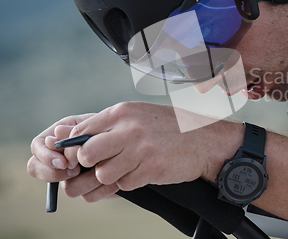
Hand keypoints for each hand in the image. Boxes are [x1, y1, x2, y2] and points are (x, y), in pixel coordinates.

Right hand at [27, 113, 119, 201]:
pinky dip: (102, 189)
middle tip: (74, 170)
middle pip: (38, 169)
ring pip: (67, 188)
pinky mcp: (89, 189)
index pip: (38, 147)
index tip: (63, 162)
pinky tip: (115, 181)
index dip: (46, 156)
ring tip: (105, 169)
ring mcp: (74, 175)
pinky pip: (87, 196)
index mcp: (60, 136)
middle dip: (55, 173)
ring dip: (87, 180)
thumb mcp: (100, 124)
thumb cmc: (118, 127)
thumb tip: (56, 135)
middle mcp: (63, 157)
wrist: (139, 144)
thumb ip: (78, 131)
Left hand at [62, 102, 214, 193]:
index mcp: (123, 112)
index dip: (74, 149)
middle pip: (86, 154)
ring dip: (112, 176)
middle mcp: (129, 128)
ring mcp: (141, 149)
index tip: (80, 157)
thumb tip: (74, 140)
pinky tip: (143, 171)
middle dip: (88, 165)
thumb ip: (111, 125)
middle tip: (100, 166)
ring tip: (127, 168)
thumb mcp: (140, 115)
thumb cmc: (171, 128)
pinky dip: (131, 182)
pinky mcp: (151, 169)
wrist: (205, 141)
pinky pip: (125, 184)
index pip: (81, 132)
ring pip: (103, 174)